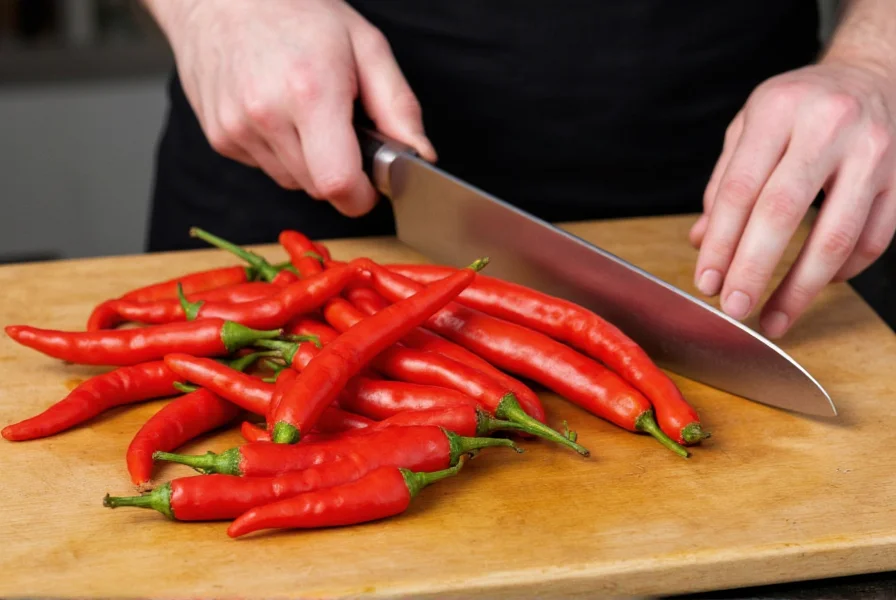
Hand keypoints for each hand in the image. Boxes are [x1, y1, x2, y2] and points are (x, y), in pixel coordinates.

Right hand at [151, 0, 435, 215]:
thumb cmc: (298, 13)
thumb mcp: (366, 46)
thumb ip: (399, 107)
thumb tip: (420, 155)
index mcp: (310, 92)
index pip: (338, 183)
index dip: (361, 196)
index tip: (370, 184)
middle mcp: (267, 114)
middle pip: (318, 188)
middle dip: (339, 172)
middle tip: (340, 128)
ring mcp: (237, 129)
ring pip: (292, 182)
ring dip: (309, 162)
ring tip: (305, 113)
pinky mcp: (220, 137)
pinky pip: (266, 168)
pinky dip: (280, 152)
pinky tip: (278, 113)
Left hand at [690, 59, 895, 337]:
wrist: (873, 73)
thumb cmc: (800, 106)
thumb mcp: (750, 125)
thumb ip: (724, 182)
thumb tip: (699, 241)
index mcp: (778, 110)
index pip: (740, 189)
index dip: (720, 242)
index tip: (706, 281)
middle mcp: (828, 126)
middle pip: (783, 212)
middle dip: (753, 269)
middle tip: (734, 307)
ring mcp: (873, 151)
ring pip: (836, 236)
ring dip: (801, 287)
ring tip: (774, 318)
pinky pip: (873, 239)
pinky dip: (843, 271)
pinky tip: (817, 284)